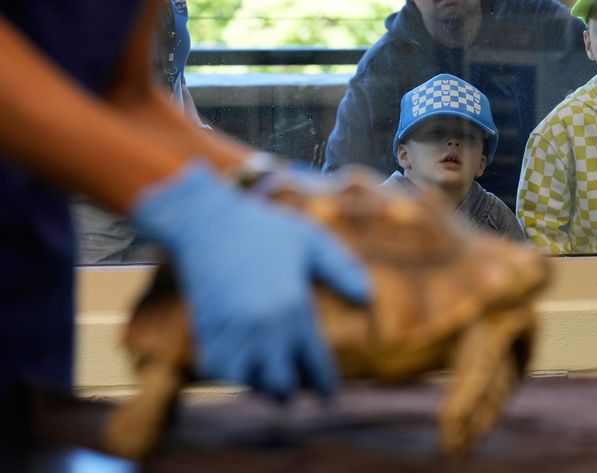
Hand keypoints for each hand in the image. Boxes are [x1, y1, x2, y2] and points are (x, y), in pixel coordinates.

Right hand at [131, 162, 370, 398]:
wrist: (207, 222)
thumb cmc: (264, 228)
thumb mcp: (311, 240)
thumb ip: (341, 268)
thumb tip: (367, 297)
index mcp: (293, 308)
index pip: (314, 363)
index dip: (324, 385)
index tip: (329, 396)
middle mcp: (263, 327)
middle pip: (280, 384)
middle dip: (291, 390)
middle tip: (298, 386)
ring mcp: (232, 331)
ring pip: (246, 382)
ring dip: (258, 384)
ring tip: (268, 377)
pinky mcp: (206, 328)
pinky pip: (216, 368)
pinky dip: (228, 373)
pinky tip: (241, 364)